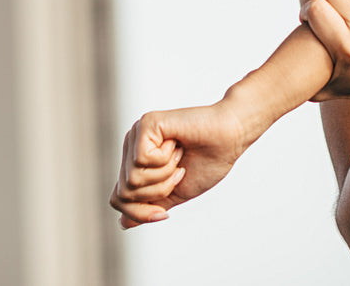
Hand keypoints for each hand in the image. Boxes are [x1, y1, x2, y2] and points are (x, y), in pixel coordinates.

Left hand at [110, 98, 250, 228]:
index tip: (164, 214)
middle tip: (179, 171)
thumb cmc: (208, 162)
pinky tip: (177, 145)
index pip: (118, 199)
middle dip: (157, 192)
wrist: (231, 138)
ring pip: (132, 178)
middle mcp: (132, 147)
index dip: (139, 213)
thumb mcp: (175, 193)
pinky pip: (142, 160)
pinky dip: (165, 160)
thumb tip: (122, 224)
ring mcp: (137, 134)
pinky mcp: (146, 124)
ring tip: (179, 157)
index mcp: (136, 163)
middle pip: (123, 193)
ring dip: (164, 175)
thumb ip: (150, 205)